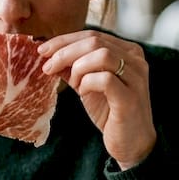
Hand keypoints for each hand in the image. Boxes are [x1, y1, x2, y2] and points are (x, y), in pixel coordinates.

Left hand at [38, 31, 155, 168]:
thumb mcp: (88, 85)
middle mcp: (136, 60)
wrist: (131, 144)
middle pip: (94, 41)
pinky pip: (104, 79)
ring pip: (101, 55)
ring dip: (78, 68)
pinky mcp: (130, 97)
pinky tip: (83, 93)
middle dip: (64, 52)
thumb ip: (73, 68)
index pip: (92, 35)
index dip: (64, 40)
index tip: (42, 50)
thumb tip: (48, 54)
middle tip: (48, 67)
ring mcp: (135, 78)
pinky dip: (87, 83)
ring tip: (74, 84)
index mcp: (128, 52)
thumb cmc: (110, 112)